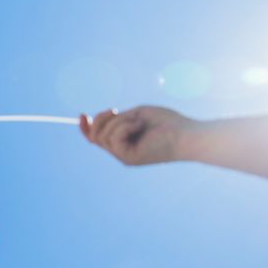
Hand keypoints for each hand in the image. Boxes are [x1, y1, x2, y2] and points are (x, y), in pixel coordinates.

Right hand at [80, 106, 194, 165]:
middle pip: (95, 136)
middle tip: (115, 109)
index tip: (81, 114)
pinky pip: (114, 137)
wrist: (186, 135)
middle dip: (100, 119)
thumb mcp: (136, 116)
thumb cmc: (167, 123)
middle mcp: (121, 152)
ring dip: (120, 121)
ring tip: (139, 120)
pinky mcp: (128, 158)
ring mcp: (124, 156)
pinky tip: (141, 126)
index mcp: (124, 143)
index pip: (96, 138)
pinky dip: (125, 126)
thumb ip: (116, 120)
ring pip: (104, 136)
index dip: (86, 128)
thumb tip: (95, 119)